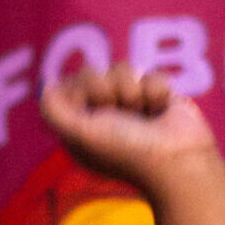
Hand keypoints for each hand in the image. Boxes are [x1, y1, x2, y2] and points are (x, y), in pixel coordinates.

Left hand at [39, 63, 218, 198]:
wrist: (178, 157)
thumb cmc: (127, 150)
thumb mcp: (81, 135)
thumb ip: (55, 113)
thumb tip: (45, 88)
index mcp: (81, 127)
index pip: (70, 86)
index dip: (81, 89)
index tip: (92, 106)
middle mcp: (103, 116)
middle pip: (94, 72)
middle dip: (109, 88)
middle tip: (119, 111)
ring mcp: (130, 105)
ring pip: (123, 68)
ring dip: (133, 90)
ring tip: (141, 112)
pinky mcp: (156, 96)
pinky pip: (150, 73)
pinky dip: (156, 91)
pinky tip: (160, 110)